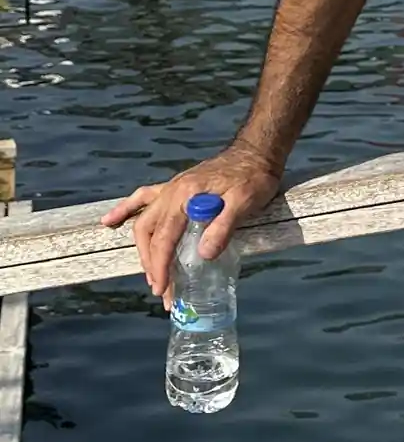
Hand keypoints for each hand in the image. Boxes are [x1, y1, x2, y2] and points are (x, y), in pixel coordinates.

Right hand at [102, 139, 284, 302]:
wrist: (256, 153)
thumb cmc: (253, 177)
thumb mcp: (245, 201)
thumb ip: (224, 226)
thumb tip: (203, 255)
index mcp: (186, 195)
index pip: (165, 237)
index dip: (161, 265)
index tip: (162, 288)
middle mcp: (172, 191)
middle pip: (149, 232)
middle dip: (151, 263)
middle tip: (162, 289)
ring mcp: (171, 188)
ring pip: (144, 221)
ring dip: (143, 249)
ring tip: (149, 274)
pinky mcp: (175, 188)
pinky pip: (143, 198)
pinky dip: (126, 209)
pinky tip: (109, 221)